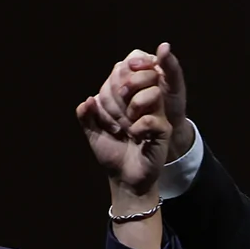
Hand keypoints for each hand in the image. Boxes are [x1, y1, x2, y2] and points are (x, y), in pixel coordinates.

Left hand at [78, 42, 192, 166]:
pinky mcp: (163, 130)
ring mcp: (156, 114)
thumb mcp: (92, 132)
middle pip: (141, 75)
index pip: (126, 70)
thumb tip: (88, 100)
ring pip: (152, 92)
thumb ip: (86, 115)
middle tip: (113, 112)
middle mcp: (145, 101)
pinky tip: (135, 137)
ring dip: (132, 108)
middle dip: (120, 91)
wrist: (124, 178)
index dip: (114, 78)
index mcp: (128, 97)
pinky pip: (151, 118)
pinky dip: (138, 128)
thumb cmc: (112, 152)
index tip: (103, 99)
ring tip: (124, 125)